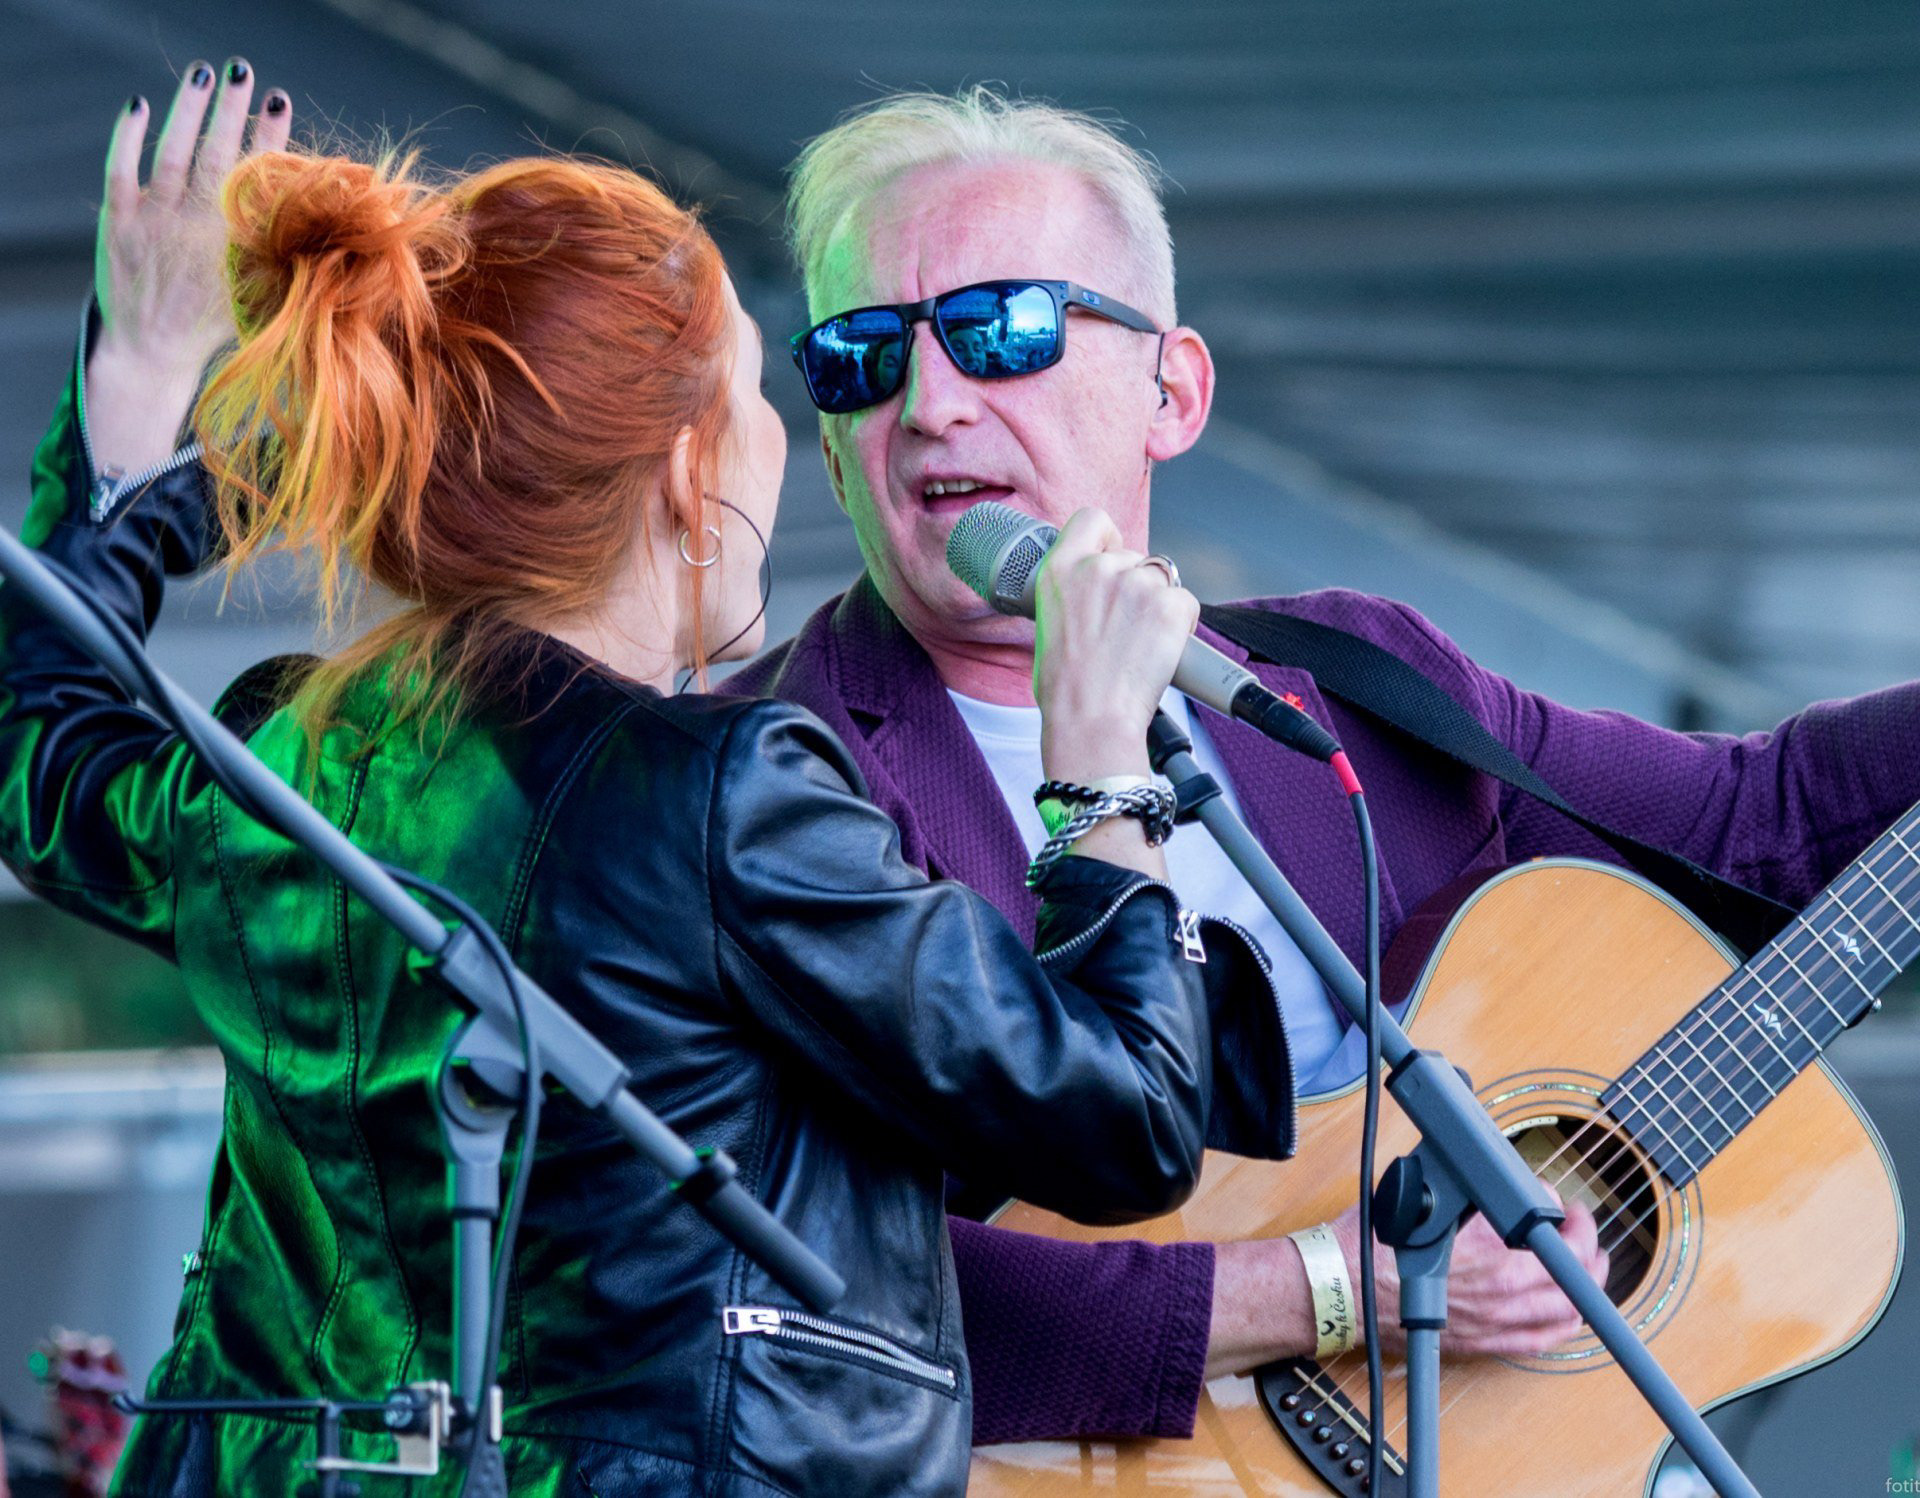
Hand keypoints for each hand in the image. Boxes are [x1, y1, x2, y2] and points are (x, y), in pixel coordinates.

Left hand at [86, 58, 291, 475]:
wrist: (150, 352)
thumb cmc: (215, 327)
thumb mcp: (262, 301)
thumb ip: (288, 265)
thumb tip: (337, 240)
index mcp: (232, 245)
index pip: (254, 177)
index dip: (268, 137)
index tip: (279, 101)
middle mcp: (192, 227)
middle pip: (214, 154)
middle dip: (230, 108)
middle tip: (242, 70)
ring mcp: (151, 221)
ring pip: (171, 152)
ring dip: (189, 109)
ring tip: (204, 74)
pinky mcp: (116, 221)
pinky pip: (120, 168)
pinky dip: (129, 136)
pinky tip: (141, 104)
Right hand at [1031, 509, 1197, 784]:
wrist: (1090, 719)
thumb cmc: (1066, 689)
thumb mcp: (1047, 626)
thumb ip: (1073, 597)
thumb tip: (1095, 600)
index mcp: (1060, 571)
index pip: (1092, 520)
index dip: (1108, 538)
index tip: (1113, 556)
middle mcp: (1098, 568)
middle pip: (1135, 557)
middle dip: (1137, 587)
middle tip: (1129, 629)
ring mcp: (1136, 583)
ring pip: (1163, 580)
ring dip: (1160, 607)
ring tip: (1143, 646)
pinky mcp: (1170, 604)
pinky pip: (1186, 602)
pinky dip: (1182, 625)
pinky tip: (1163, 651)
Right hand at [1329, 1195, 1608, 1357]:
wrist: (1344, 1287)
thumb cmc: (1375, 1240)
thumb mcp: (1420, 1187)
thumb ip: (1465, 1181)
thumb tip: (1490, 1171)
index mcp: (1486, 1246)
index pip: (1547, 1224)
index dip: (1559, 1208)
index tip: (1554, 1200)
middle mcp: (1499, 1288)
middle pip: (1573, 1271)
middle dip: (1585, 1244)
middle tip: (1578, 1228)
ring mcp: (1495, 1320)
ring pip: (1567, 1310)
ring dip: (1586, 1284)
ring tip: (1584, 1264)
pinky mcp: (1483, 1342)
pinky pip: (1542, 1341)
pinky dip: (1564, 1323)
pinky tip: (1564, 1309)